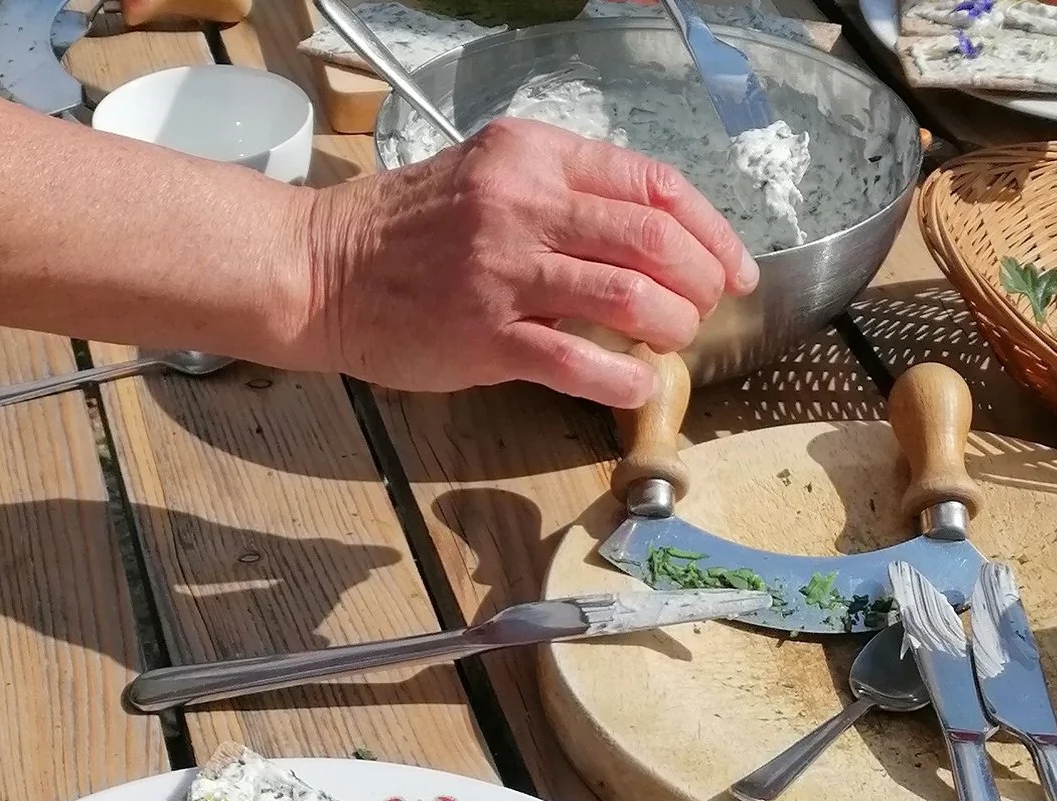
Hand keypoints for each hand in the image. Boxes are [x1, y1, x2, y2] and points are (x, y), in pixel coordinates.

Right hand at [299, 120, 756, 406]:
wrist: (323, 269)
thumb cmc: (405, 231)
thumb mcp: (489, 176)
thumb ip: (560, 195)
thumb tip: (639, 237)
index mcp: (536, 157)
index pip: (652, 184)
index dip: (709, 229)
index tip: (732, 266)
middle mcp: (526, 204)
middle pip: (653, 240)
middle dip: (698, 283)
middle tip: (702, 311)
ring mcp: (506, 271)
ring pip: (626, 295)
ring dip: (669, 328)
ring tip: (671, 345)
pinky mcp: (485, 336)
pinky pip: (576, 360)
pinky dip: (621, 379)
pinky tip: (635, 387)